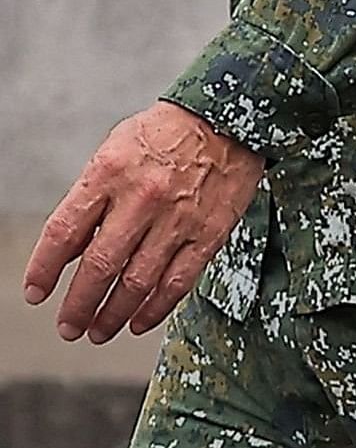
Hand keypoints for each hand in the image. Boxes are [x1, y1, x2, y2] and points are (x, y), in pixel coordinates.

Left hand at [21, 102, 262, 343]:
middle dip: (78, 305)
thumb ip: (90, 199)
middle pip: (100, 265)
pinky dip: (155, 308)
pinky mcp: (209, 231)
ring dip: (113, 314)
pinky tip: (139, 322)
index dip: (44, 269)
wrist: (228, 117)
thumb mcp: (113, 151)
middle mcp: (142, 197)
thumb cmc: (164, 134)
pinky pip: (178, 280)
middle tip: (67, 327)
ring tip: (98, 331)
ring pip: (138, 281)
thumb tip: (71, 251)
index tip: (35, 293)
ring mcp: (178, 217)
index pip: (64, 232)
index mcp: (110, 173)